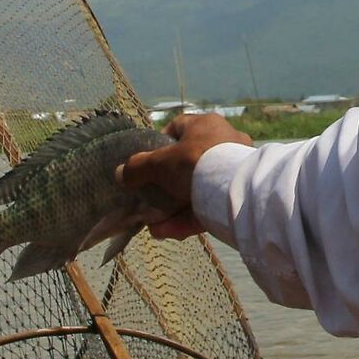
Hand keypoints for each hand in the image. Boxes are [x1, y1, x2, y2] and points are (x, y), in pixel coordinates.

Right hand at [117, 114, 253, 240]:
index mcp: (206, 125)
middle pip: (187, 164)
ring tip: (155, 225)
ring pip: (197, 190)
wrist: (236, 190)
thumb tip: (120, 173)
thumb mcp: (160, 164)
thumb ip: (138, 168)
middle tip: (151, 201)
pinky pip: (207, 206)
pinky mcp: (237, 196)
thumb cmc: (195, 163)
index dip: (160, 144)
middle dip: (166, 186)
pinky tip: (167, 232)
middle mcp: (223, 143)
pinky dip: (187, 219)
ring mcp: (232, 171)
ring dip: (173, 209)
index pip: (178, 128)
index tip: (149, 164)